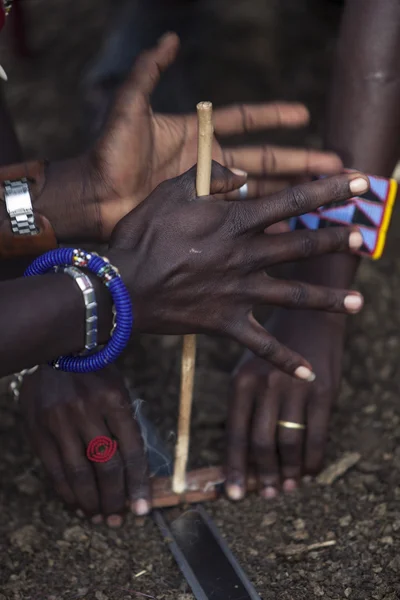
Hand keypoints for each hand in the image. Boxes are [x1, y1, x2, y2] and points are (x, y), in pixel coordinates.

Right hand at [20, 366, 148, 525]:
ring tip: (99, 517)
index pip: (131, 450)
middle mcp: (87, 410)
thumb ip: (125, 426)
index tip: (142, 508)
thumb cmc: (97, 373)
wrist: (58, 350)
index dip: (138, 483)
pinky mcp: (39, 428)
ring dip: (91, 501)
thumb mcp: (119, 390)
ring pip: (79, 473)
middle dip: (115, 497)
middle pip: (106, 466)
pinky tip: (76, 503)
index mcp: (114, 399)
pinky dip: (66, 491)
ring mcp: (60, 420)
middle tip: (119, 517)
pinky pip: (54, 469)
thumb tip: (135, 470)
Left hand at [89, 33, 342, 237]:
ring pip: (258, 190)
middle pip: (265, 159)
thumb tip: (171, 39)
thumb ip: (149, 71)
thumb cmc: (109, 151)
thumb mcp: (130, 105)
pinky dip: (262, 224)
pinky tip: (287, 229)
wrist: (95, 196)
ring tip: (321, 197)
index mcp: (198, 133)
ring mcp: (207, 191)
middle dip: (299, 161)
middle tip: (334, 165)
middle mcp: (209, 162)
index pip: (246, 120)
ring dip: (289, 194)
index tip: (303, 114)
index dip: (274, 116)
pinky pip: (238, 219)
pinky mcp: (201, 216)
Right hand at [109, 161, 366, 377]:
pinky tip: (308, 372)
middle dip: (334, 239)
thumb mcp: (170, 191)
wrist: (122, 287)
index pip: (291, 202)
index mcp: (233, 222)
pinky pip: (261, 345)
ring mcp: (239, 293)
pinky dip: (284, 360)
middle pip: (300, 247)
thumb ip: (209, 176)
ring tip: (358, 303)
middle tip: (363, 239)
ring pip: (293, 295)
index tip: (359, 183)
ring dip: (327, 300)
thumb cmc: (142, 236)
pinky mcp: (226, 323)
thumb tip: (244, 172)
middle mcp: (244, 256)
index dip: (327, 191)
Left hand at [225, 309, 344, 499]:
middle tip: (266, 494)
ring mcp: (295, 388)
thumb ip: (243, 406)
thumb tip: (242, 454)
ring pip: (288, 443)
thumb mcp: (249, 369)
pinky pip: (317, 436)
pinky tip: (309, 471)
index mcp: (241, 382)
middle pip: (261, 443)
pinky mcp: (323, 391)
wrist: (309, 318)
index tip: (235, 495)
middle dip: (262, 475)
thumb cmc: (273, 350)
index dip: (235, 468)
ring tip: (287, 487)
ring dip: (287, 472)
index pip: (235, 434)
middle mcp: (265, 385)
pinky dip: (312, 459)